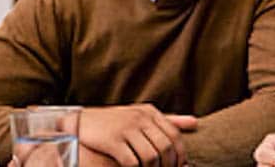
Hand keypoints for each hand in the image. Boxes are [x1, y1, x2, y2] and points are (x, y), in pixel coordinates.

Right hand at [78, 104, 198, 166]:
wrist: (79, 122)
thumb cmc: (113, 122)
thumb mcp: (141, 115)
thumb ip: (168, 120)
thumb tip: (195, 123)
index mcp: (149, 112)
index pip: (175, 135)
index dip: (180, 155)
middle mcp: (140, 118)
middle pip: (165, 147)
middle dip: (168, 166)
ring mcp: (126, 128)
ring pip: (151, 157)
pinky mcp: (112, 141)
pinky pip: (132, 162)